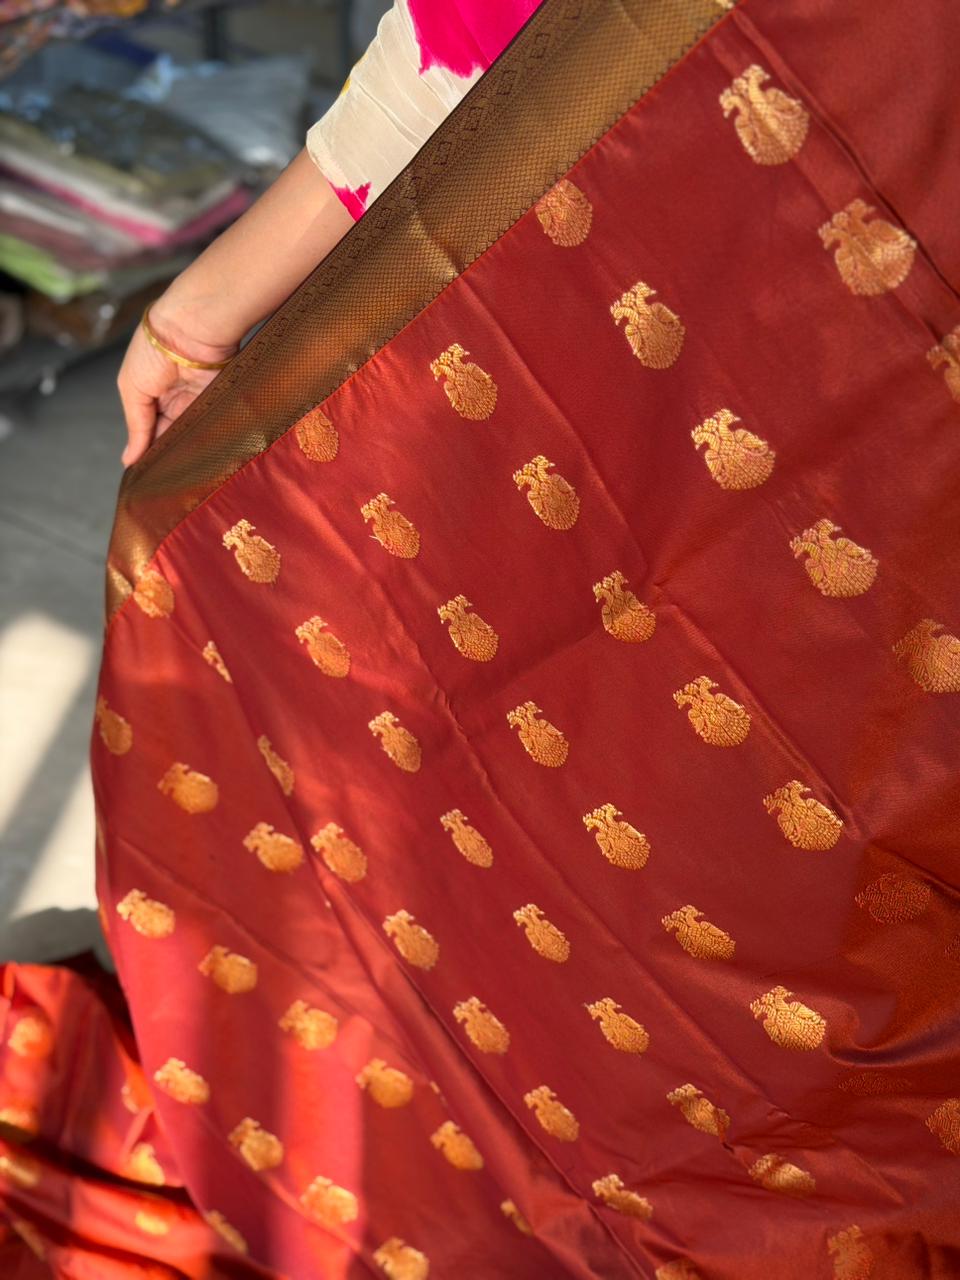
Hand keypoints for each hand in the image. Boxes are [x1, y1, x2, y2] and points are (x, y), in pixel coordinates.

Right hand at [116, 304, 237, 467]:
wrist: (190, 327)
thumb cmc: (154, 348)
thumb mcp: (132, 388)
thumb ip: (136, 426)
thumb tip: (129, 460)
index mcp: (152, 396)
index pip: (149, 432)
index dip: (148, 452)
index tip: (148, 478)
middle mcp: (176, 401)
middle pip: (173, 438)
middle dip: (170, 456)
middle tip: (167, 484)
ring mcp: (199, 403)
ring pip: (194, 437)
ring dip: (189, 453)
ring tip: (183, 478)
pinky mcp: (221, 403)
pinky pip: (214, 429)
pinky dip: (209, 443)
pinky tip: (204, 461)